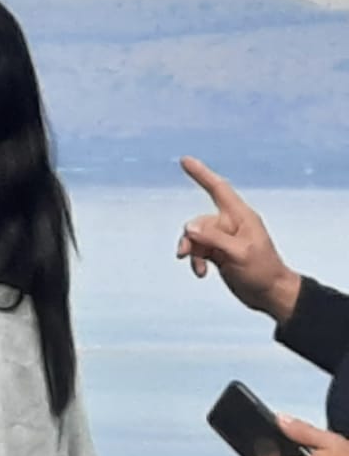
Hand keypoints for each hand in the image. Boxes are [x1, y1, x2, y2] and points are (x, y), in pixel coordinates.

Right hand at [176, 157, 301, 322]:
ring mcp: (224, 239)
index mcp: (240, 217)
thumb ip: (213, 238)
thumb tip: (189, 228)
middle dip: (191, 237)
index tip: (185, 160)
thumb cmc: (262, 271)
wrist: (270, 294)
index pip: (218, 189)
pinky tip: (202, 273)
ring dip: (192, 251)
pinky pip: (198, 249)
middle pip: (199, 221)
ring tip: (197, 267)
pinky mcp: (218, 252)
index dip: (201, 174)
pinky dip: (196, 260)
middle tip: (186, 253)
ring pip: (195, 237)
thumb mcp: (238, 253)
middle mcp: (231, 224)